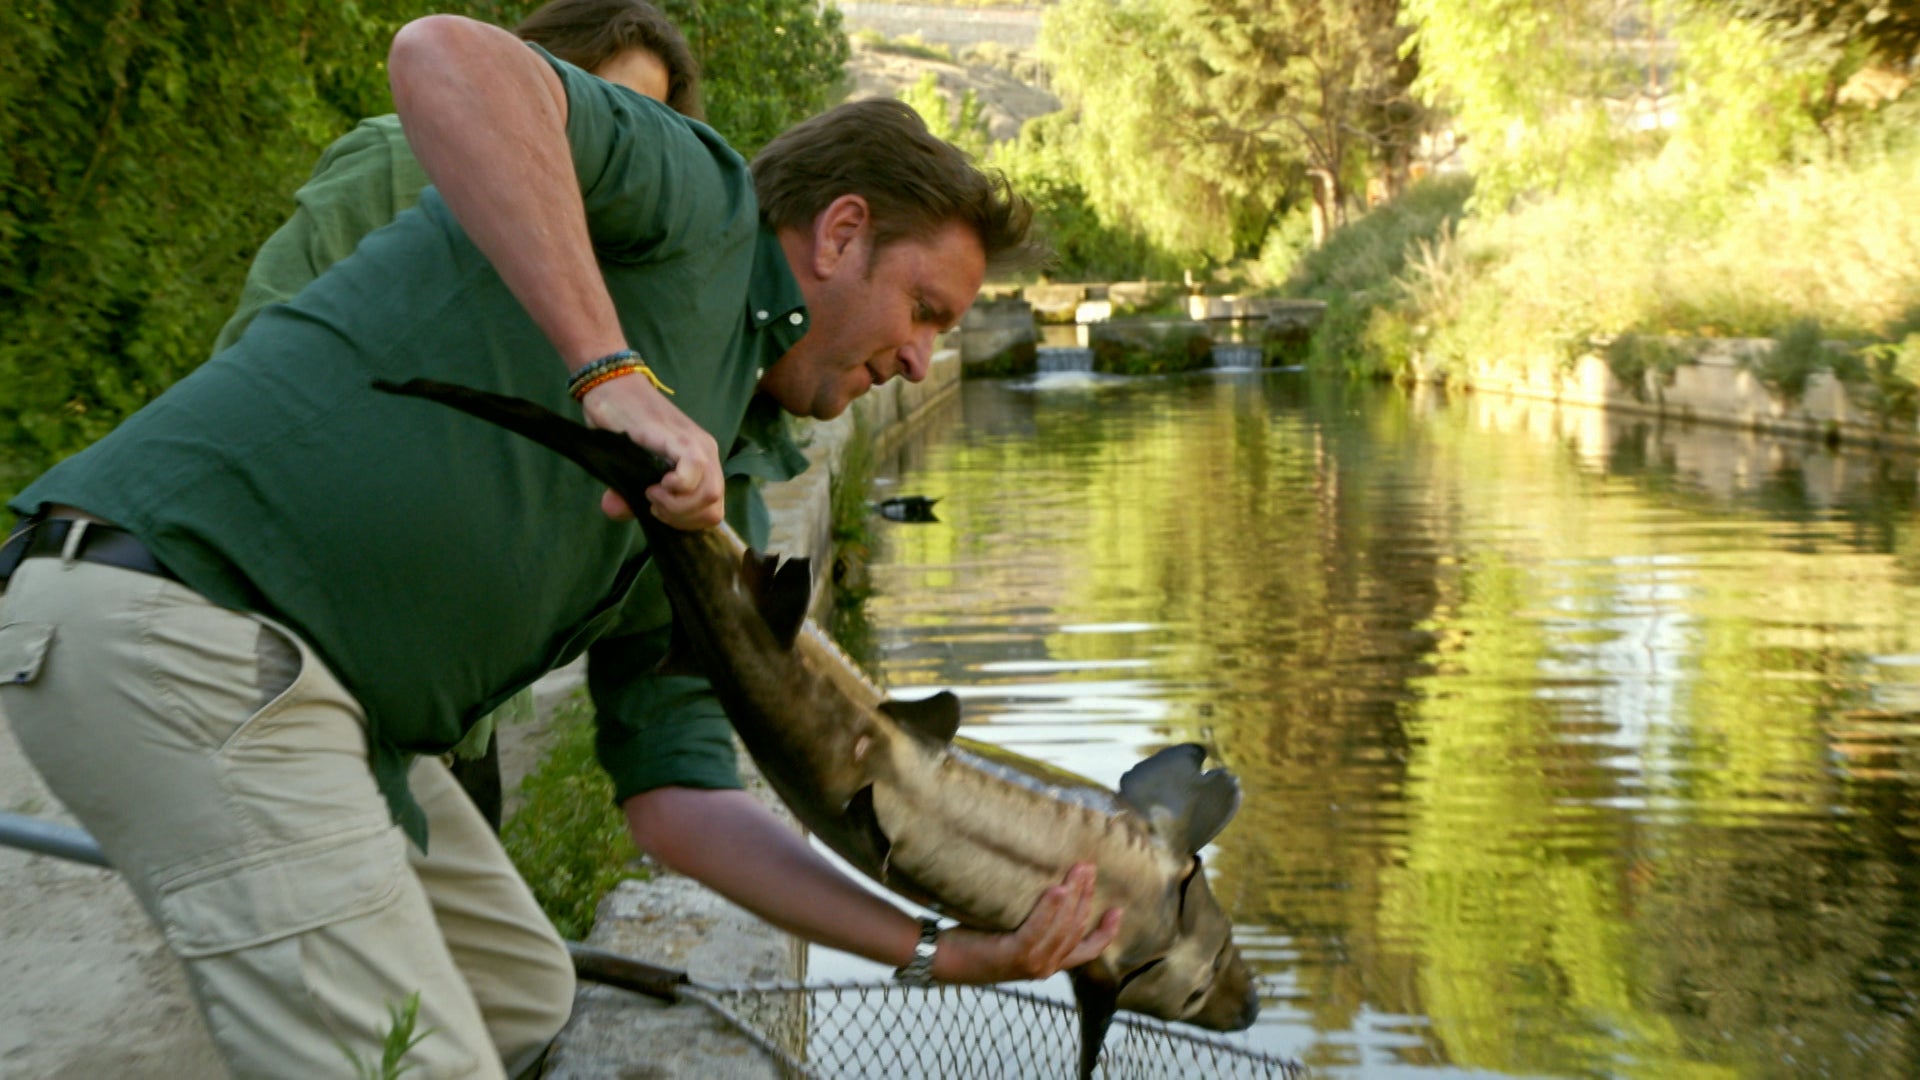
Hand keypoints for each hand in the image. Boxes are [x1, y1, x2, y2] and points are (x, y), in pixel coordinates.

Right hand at [580, 372, 722, 529]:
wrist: (613, 387)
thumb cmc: (621, 425)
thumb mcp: (625, 468)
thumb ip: (627, 494)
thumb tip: (615, 510)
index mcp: (702, 463)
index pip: (713, 509)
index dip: (686, 522)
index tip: (657, 511)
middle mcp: (707, 455)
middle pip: (714, 509)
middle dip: (681, 518)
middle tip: (653, 505)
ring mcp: (699, 446)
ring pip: (710, 496)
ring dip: (677, 507)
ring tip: (652, 493)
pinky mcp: (683, 438)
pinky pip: (695, 472)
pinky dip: (676, 489)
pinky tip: (657, 484)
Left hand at [933, 864, 1122, 983]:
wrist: (942, 958)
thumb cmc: (974, 941)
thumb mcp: (1011, 932)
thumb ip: (1033, 920)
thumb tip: (1048, 880)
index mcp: (1048, 963)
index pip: (1087, 950)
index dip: (1106, 933)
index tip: (1117, 910)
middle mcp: (1045, 967)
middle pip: (1077, 929)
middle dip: (1086, 896)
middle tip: (1089, 867)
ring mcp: (1031, 964)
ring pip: (1063, 927)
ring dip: (1074, 896)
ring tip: (1078, 870)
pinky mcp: (1014, 956)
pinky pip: (1039, 929)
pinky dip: (1050, 909)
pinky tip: (1056, 889)